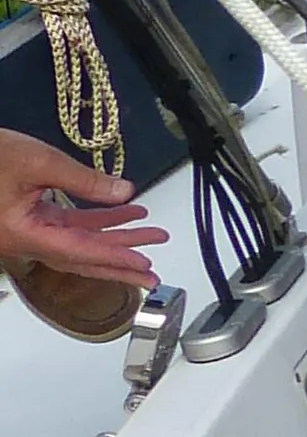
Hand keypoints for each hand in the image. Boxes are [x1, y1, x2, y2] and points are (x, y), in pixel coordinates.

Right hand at [0, 128, 160, 288]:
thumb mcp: (39, 162)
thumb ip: (84, 180)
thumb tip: (124, 193)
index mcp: (24, 233)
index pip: (79, 252)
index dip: (114, 259)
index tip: (142, 267)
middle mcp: (25, 240)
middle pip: (81, 258)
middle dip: (119, 263)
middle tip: (152, 274)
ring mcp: (27, 231)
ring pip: (78, 243)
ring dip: (114, 239)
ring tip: (149, 234)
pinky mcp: (29, 219)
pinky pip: (68, 228)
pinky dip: (96, 223)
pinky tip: (124, 213)